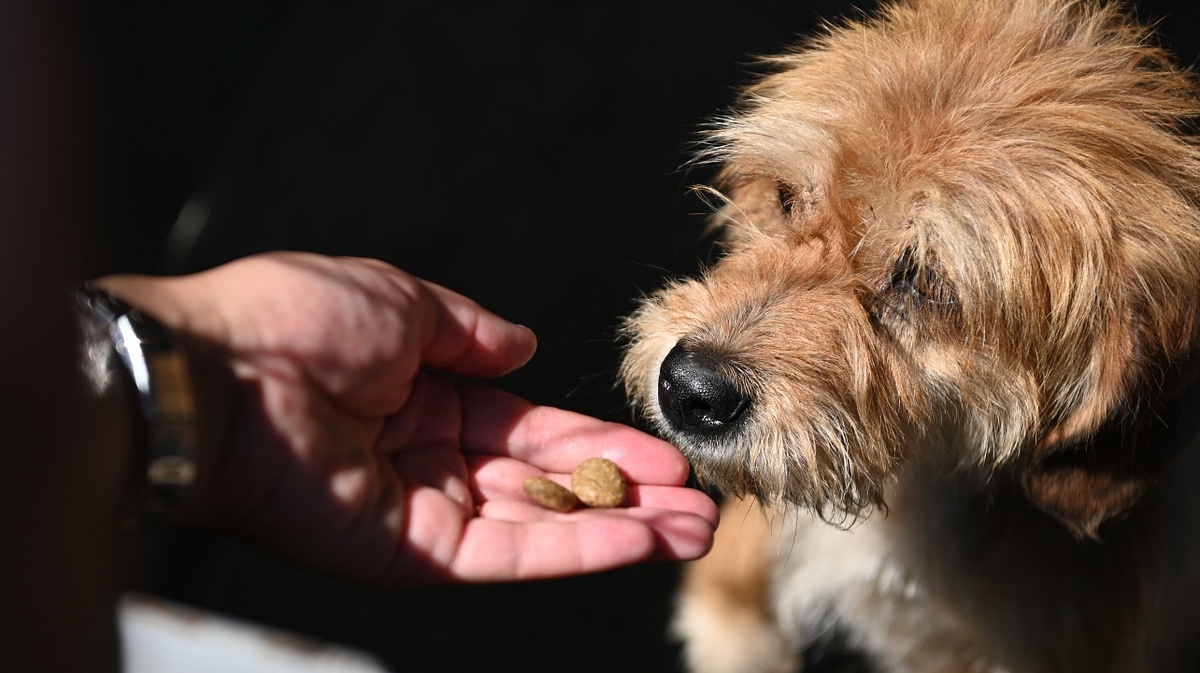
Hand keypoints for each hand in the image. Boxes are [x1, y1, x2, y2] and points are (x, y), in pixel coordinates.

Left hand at [97, 252, 715, 583]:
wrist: (217, 374)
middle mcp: (430, 459)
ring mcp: (423, 511)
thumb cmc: (295, 320)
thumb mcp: (400, 297)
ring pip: (542, 524)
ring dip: (622, 529)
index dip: (598, 439)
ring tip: (696, 529)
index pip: (531, 427)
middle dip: (627, 492)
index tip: (660, 447)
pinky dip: (578, 547)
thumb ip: (469, 328)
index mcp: (423, 395)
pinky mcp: (411, 555)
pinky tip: (639, 540)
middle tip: (700, 500)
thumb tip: (524, 344)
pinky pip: (510, 553)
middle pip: (550, 484)